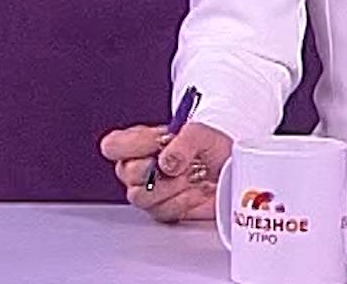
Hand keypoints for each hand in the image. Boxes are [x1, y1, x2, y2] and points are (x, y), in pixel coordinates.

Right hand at [99, 121, 232, 222]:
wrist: (232, 170)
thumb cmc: (215, 147)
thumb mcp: (203, 133)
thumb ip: (184, 141)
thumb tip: (167, 161)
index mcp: (141, 142)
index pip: (114, 146)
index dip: (133, 145)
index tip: (159, 142)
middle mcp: (141, 167)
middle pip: (126, 174)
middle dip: (155, 170)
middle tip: (177, 164)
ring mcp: (152, 191)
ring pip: (141, 196)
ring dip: (170, 187)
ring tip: (189, 177)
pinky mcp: (165, 210)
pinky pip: (162, 212)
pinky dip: (182, 202)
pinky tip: (194, 191)